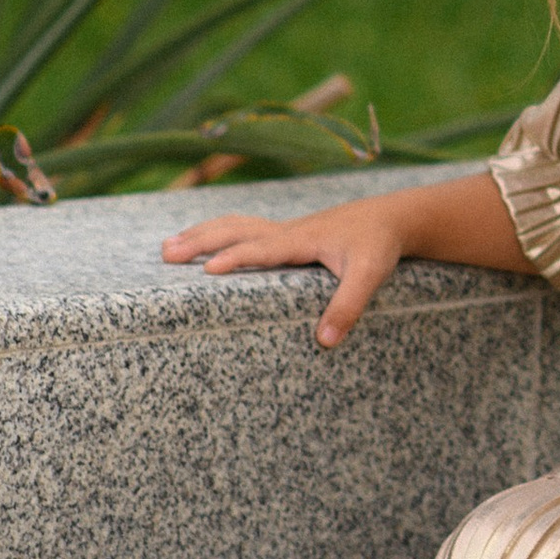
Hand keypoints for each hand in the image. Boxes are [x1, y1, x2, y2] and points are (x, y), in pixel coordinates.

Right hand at [161, 195, 412, 347]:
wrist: (393, 216)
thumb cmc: (379, 245)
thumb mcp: (371, 275)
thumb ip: (348, 306)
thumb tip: (325, 342)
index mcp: (301, 240)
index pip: (261, 249)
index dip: (235, 258)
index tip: (206, 270)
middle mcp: (287, 232)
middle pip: (236, 231)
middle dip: (201, 241)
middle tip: (166, 253)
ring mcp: (285, 232)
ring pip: (237, 227)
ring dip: (203, 234)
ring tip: (168, 246)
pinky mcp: (288, 236)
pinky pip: (246, 231)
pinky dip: (220, 234)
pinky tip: (206, 244)